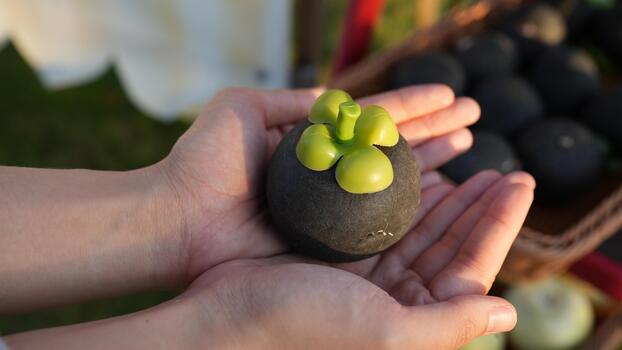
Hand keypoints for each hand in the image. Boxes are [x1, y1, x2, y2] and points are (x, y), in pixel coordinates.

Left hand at [161, 85, 480, 280]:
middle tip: (475, 120)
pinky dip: (413, 206)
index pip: (375, 119)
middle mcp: (330, 174)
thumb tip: (336, 99)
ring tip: (472, 147)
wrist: (181, 219)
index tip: (451, 98)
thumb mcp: (244, 108)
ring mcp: (333, 207)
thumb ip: (293, 102)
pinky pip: (380, 220)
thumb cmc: (204, 162)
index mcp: (313, 141)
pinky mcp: (331, 239)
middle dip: (435, 132)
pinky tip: (445, 193)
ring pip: (396, 182)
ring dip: (433, 162)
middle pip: (393, 149)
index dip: (415, 108)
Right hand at [181, 170, 534, 348]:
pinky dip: (409, 197)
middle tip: (504, 170)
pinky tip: (426, 175)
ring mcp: (372, 275)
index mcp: (415, 321)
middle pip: (452, 244)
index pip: (472, 267)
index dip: (500, 225)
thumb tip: (508, 313)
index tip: (520, 183)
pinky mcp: (345, 255)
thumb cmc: (304, 325)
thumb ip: (450, 324)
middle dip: (480, 207)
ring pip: (424, 229)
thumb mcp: (387, 332)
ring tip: (473, 167)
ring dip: (449, 198)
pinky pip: (390, 221)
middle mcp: (399, 300)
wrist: (229, 315)